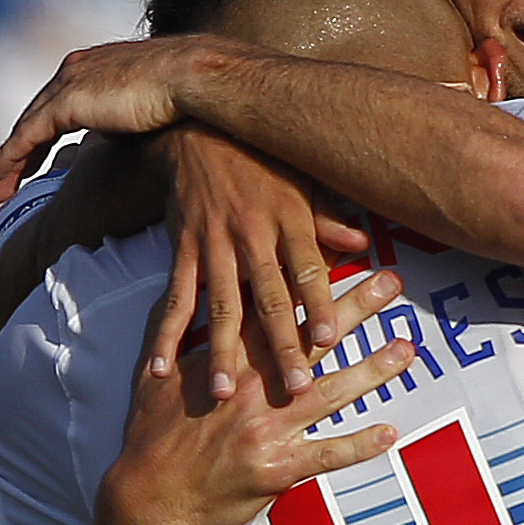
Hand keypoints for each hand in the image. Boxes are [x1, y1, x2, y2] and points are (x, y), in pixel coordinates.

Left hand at [0, 37, 238, 201]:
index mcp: (98, 66)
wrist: (196, 77)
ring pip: (26, 126)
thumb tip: (144, 146)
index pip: (61, 102)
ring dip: (10, 160)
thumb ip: (139, 120)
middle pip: (38, 113)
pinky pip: (26, 135)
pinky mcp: (67, 102)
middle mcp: (77, 69)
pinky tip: (0, 180)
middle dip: (22, 147)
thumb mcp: (159, 106)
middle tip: (10, 177)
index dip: (46, 131)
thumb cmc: (192, 94)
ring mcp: (69, 82)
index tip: (40, 160)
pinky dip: (10, 158)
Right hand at [102, 270, 414, 524]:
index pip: (275, 310)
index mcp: (228, 362)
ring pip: (331, 392)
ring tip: (407, 350)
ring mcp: (269, 428)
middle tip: (393, 284)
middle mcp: (254, 389)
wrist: (148, 501)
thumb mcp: (152, 375)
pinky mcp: (277, 468)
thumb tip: (174, 289)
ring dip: (373, 370)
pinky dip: (359, 445)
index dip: (310, 281)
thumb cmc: (150, 437)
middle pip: (313, 339)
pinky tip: (390, 432)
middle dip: (356, 308)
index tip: (341, 254)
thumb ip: (166, 327)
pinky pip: (327, 454)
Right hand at [149, 124, 370, 401]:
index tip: (327, 340)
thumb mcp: (301, 183)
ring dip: (222, 351)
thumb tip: (362, 243)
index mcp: (289, 220)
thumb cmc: (261, 162)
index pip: (307, 269)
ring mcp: (214, 244)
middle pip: (269, 297)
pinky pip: (175, 297)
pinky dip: (167, 333)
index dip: (318, 304)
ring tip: (223, 392)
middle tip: (291, 387)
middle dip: (280, 344)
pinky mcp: (183, 250)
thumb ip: (328, 219)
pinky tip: (161, 365)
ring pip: (221, 305)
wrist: (197, 132)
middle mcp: (253, 234)